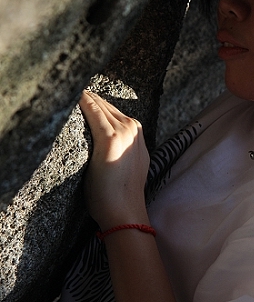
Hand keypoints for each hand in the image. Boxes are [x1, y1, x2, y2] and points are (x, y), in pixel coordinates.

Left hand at [79, 91, 149, 230]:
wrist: (125, 212)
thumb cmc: (119, 196)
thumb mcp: (126, 166)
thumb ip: (119, 150)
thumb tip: (100, 146)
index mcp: (138, 136)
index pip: (114, 112)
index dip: (96, 104)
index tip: (80, 97)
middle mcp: (133, 129)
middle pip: (107, 106)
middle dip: (89, 99)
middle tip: (70, 89)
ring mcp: (123, 132)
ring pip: (100, 106)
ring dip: (84, 99)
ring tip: (67, 92)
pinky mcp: (109, 138)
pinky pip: (93, 111)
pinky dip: (83, 102)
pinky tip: (73, 98)